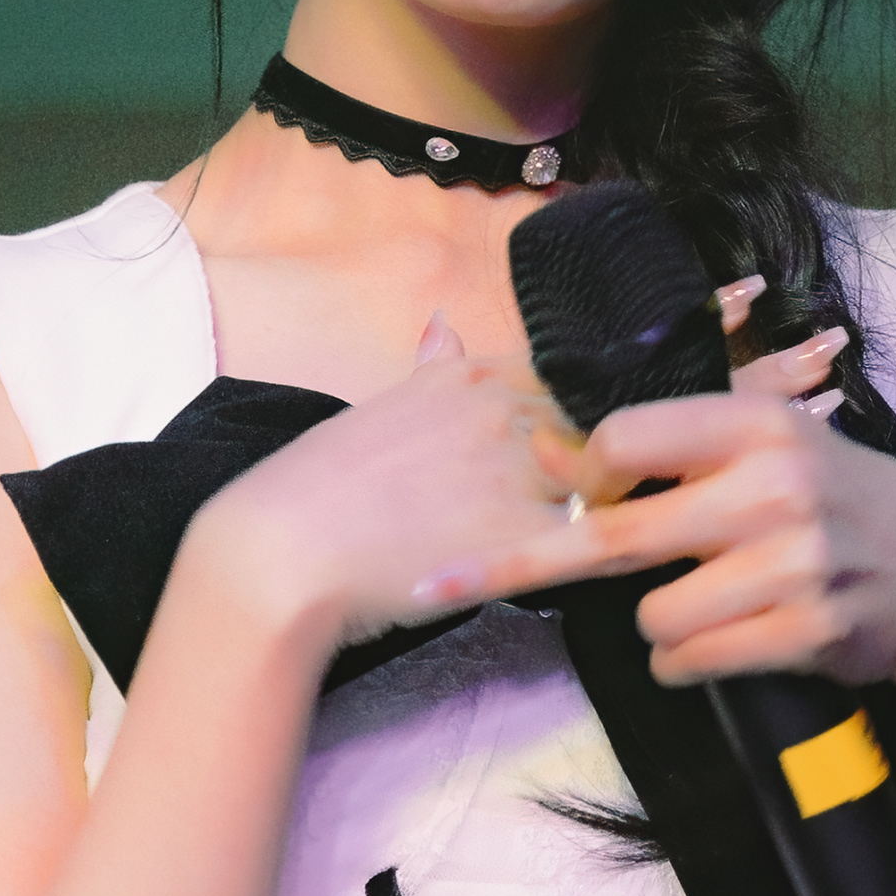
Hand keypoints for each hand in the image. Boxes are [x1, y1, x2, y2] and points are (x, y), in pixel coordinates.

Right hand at [186, 314, 580, 656]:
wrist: (281, 555)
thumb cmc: (319, 487)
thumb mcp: (380, 406)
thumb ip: (431, 369)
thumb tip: (445, 323)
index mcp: (473, 375)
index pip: (569, 377)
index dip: (581, 414)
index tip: (578, 444)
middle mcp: (503, 412)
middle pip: (598, 425)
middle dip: (608, 459)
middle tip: (606, 494)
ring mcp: (518, 473)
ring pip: (606, 483)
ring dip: (614, 506)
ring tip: (609, 536)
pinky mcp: (526, 540)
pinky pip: (592, 544)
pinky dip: (601, 557)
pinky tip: (595, 572)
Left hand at [413, 359, 895, 696]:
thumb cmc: (832, 501)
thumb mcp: (766, 445)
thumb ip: (673, 446)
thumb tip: (548, 452)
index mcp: (755, 423)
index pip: (623, 437)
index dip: (581, 476)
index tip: (568, 498)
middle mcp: (773, 486)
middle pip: (615, 536)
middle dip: (522, 563)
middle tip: (443, 580)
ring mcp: (794, 562)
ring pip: (652, 615)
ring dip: (655, 627)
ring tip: (703, 610)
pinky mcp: (806, 631)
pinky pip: (690, 661)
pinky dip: (684, 663)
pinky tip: (718, 648)